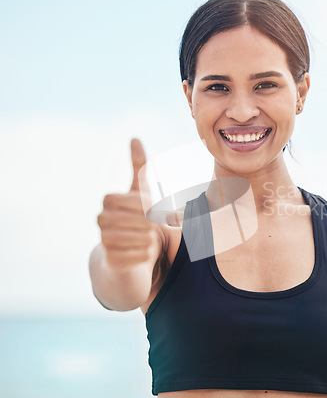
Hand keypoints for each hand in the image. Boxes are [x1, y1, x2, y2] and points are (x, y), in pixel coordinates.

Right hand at [97, 138, 165, 272]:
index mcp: (109, 201)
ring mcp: (104, 240)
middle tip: (153, 227)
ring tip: (147, 239)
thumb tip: (134, 137)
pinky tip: (143, 254)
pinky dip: (148, 255)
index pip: (138, 199)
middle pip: (143, 218)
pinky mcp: (111, 260)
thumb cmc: (135, 219)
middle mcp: (102, 219)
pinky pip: (141, 255)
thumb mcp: (139, 192)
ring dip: (152, 239)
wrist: (124, 257)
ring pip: (144, 237)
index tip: (152, 209)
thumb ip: (138, 166)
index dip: (150, 205)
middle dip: (153, 223)